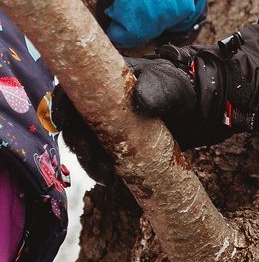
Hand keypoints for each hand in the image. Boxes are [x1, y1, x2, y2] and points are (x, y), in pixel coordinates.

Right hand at [53, 51, 218, 182]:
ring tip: (106, 174)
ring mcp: (104, 127)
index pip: (71, 90)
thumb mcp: (169, 86)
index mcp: (103, 82)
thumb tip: (142, 102)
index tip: (64, 123)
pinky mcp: (114, 146)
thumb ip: (156, 90)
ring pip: (84, 145)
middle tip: (90, 155)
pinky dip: (100, 170)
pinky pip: (99, 159)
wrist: (195, 113)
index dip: (61, 105)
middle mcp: (97, 105)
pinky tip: (110, 179)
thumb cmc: (177, 90)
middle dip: (76, 141)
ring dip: (88, 161)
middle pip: (73, 122)